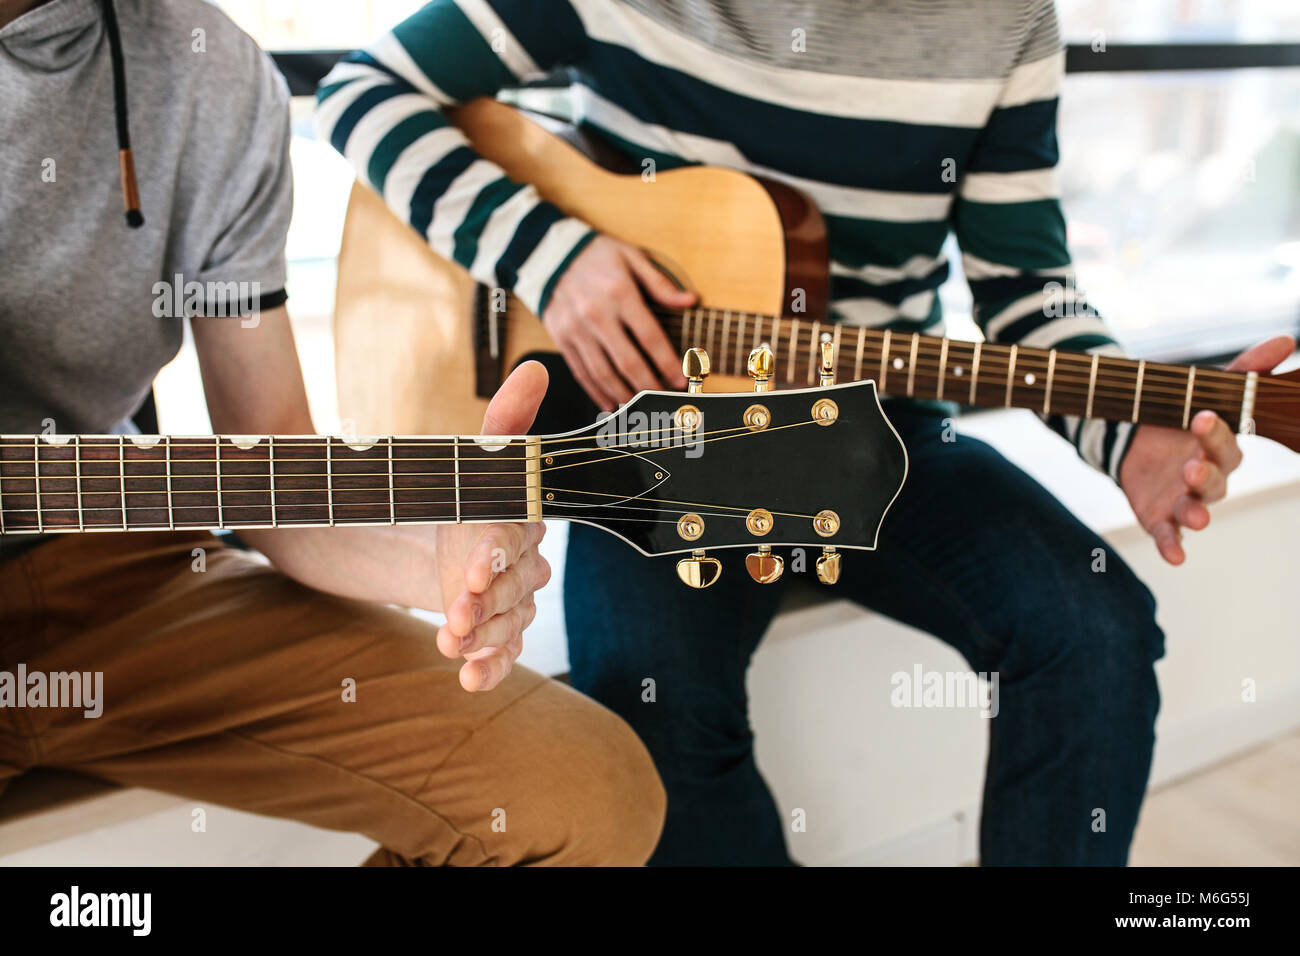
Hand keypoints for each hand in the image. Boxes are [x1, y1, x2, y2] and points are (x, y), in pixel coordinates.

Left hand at [434, 361, 552, 690]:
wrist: (438, 538)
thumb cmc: (464, 495)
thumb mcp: (475, 458)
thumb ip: (505, 422)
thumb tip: (534, 367)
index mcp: (522, 523)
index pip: (513, 541)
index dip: (495, 557)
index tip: (472, 571)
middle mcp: (525, 566)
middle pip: (513, 589)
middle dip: (486, 603)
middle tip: (457, 613)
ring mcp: (512, 602)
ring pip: (509, 625)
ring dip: (482, 637)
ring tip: (450, 642)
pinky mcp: (495, 632)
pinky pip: (504, 655)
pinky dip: (490, 670)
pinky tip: (469, 680)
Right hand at [542, 234, 694, 410]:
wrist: (547, 252)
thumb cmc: (596, 255)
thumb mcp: (631, 257)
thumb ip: (660, 283)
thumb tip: (690, 301)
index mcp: (619, 293)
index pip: (650, 337)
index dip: (668, 363)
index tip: (681, 380)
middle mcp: (596, 315)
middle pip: (627, 362)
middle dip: (649, 386)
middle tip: (664, 400)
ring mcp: (576, 330)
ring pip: (603, 373)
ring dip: (624, 395)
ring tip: (641, 407)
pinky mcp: (561, 339)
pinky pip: (581, 372)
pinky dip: (596, 392)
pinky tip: (611, 403)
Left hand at [1119, 335, 1294, 564]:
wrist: (1135, 439)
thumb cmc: (1182, 419)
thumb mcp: (1206, 392)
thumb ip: (1243, 371)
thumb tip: (1287, 340)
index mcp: (1220, 449)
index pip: (1227, 445)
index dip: (1216, 434)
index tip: (1204, 415)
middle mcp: (1206, 478)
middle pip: (1214, 480)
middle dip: (1205, 474)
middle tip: (1192, 464)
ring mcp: (1182, 499)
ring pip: (1196, 510)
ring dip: (1196, 514)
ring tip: (1195, 516)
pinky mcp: (1158, 515)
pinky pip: (1167, 535)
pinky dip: (1172, 545)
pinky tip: (1175, 557)